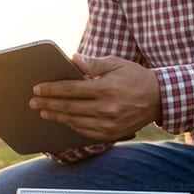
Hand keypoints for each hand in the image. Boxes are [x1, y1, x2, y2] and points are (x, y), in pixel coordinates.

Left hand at [29, 55, 161, 140]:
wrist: (160, 99)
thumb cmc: (136, 77)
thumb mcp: (117, 64)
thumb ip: (94, 64)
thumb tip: (73, 59)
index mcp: (106, 89)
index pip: (70, 90)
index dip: (51, 89)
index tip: (37, 89)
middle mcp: (106, 108)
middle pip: (68, 107)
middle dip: (47, 104)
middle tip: (33, 102)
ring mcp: (108, 124)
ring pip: (73, 121)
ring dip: (56, 116)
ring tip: (43, 111)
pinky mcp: (110, 134)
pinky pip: (84, 131)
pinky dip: (71, 125)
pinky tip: (62, 119)